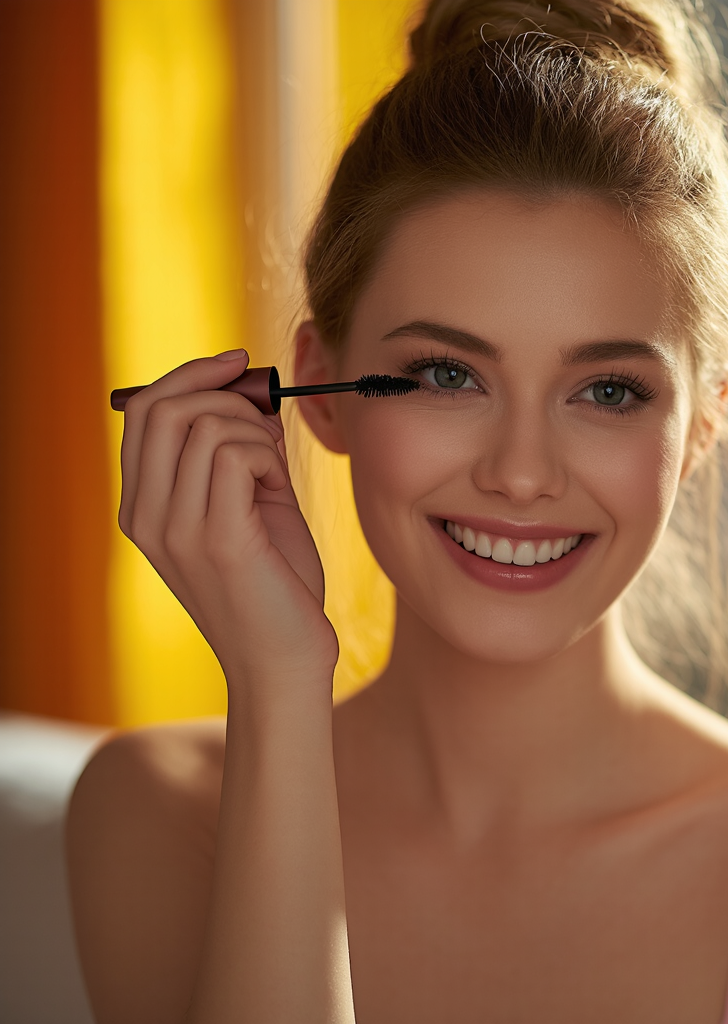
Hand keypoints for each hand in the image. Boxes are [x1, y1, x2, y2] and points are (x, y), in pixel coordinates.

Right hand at [118, 350, 338, 697]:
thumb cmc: (274, 582)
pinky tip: (277, 487)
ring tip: (275, 469)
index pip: (142, 413)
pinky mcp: (217, 540)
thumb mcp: (250, 506)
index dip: (189, 376)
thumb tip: (249, 396)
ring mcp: (176, 530)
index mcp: (143, 507)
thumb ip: (240, 453)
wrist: (284, 659)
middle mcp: (146, 517)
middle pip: (163, 408)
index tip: (235, 363)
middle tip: (266, 417)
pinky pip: (235, 454)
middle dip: (223, 393)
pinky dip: (267, 454)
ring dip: (255, 430)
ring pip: (204, 425)